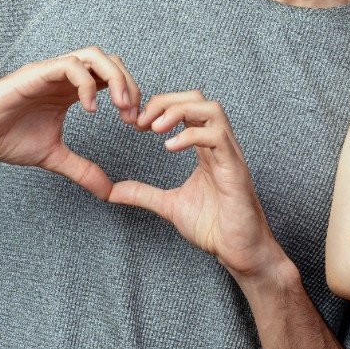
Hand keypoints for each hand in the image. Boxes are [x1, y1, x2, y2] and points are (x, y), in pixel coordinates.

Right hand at [0, 47, 140, 199]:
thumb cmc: (6, 136)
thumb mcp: (54, 157)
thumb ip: (82, 170)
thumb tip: (108, 192)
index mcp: (71, 91)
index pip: (112, 78)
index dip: (131, 95)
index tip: (135, 124)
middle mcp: (64, 77)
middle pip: (110, 61)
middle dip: (130, 85)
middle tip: (133, 115)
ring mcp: (50, 72)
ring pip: (93, 56)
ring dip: (115, 78)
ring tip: (120, 107)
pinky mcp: (36, 74)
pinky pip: (69, 66)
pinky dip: (87, 84)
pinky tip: (91, 109)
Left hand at [107, 91, 282, 277]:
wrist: (238, 251)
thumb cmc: (214, 227)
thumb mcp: (168, 205)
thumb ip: (142, 193)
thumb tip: (111, 192)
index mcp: (205, 148)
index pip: (185, 107)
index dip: (158, 107)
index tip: (135, 125)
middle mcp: (219, 145)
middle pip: (197, 98)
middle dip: (166, 101)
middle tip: (141, 122)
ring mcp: (229, 155)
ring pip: (211, 109)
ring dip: (179, 111)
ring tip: (155, 128)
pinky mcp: (235, 169)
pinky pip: (217, 137)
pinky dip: (191, 136)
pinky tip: (170, 148)